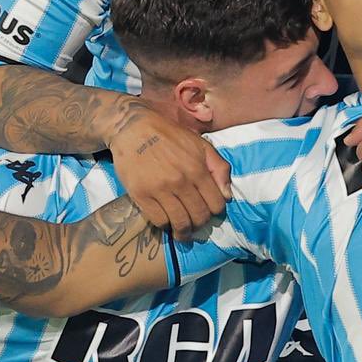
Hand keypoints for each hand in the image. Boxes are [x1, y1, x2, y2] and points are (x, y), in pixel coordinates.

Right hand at [107, 98, 231, 238]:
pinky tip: (166, 221)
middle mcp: (181, 181)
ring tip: (183, 233)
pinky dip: (165, 225)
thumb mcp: (200, 144)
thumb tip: (227, 196)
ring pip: (180, 223)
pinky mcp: (141, 195)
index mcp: (198, 169)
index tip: (210, 211)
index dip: (216, 211)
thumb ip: (219, 168)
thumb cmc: (169, 135)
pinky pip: (159, 220)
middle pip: (199, 216)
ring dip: (184, 232)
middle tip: (196, 223)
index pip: (216, 204)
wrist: (133, 128)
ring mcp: (160, 190)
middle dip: (200, 223)